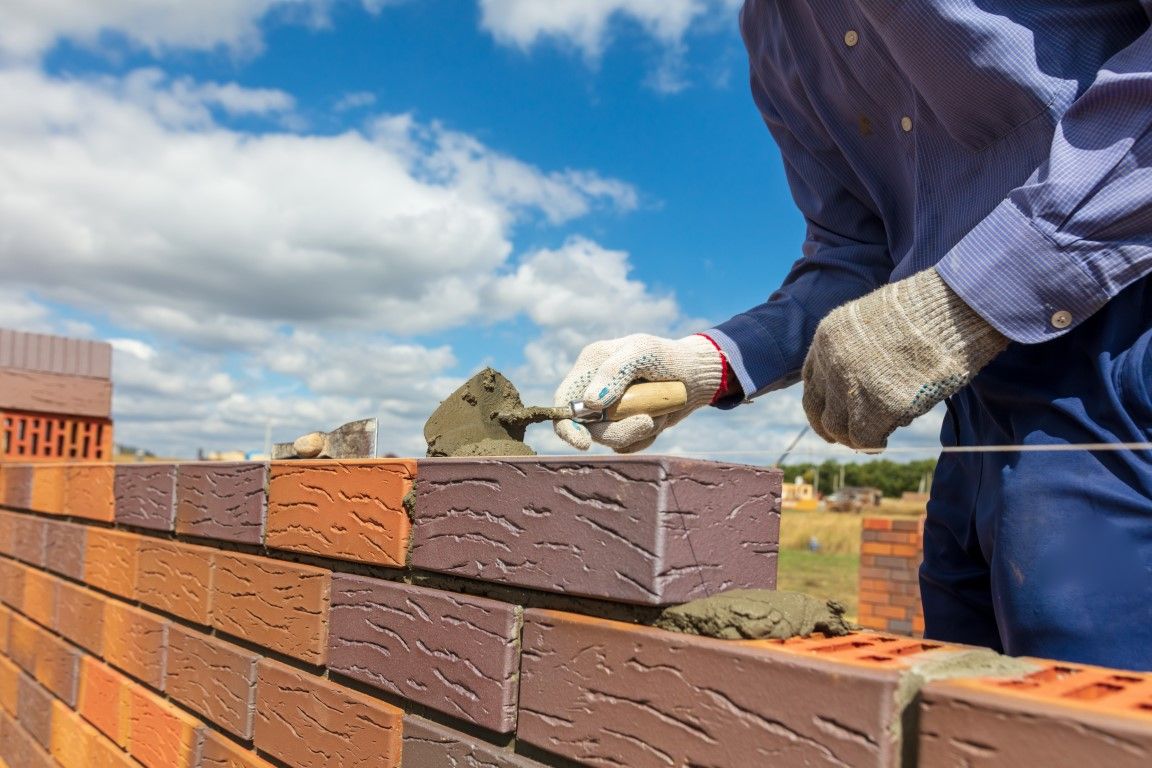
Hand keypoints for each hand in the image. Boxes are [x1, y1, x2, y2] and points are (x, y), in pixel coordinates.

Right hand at [553, 334, 723, 451]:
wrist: (697, 376)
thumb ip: (614, 372)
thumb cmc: (668, 357)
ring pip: (609, 438)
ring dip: (638, 430)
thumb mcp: (644, 352)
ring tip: (661, 410)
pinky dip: (646, 437)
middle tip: (648, 421)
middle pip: (587, 428)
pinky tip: (661, 417)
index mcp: (590, 367)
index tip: (584, 443)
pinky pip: (627, 445)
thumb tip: (591, 403)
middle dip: (619, 430)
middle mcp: (594, 389)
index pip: (564, 401)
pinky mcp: (625, 424)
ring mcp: (610, 410)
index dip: (567, 426)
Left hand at [802, 268, 1007, 449]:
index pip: (811, 380)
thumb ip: (858, 349)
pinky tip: (884, 443)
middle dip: (831, 427)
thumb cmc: (927, 310)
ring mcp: (852, 386)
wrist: (955, 307)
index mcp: (828, 337)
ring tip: (872, 439)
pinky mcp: (879, 407)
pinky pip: (865, 438)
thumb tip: (861, 384)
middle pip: (818, 409)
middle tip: (847, 439)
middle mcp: (831, 363)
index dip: (820, 402)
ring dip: (854, 437)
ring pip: (838, 428)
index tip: (829, 416)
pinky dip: (873, 444)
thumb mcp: (875, 320)